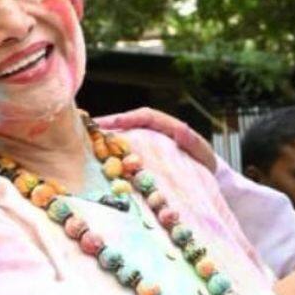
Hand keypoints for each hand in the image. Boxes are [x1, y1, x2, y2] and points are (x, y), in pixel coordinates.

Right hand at [96, 108, 216, 172]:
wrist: (208, 178)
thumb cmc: (205, 164)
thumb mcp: (203, 153)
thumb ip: (193, 142)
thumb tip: (183, 129)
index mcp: (169, 127)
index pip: (146, 116)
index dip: (128, 117)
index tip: (113, 122)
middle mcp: (156, 132)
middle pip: (130, 123)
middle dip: (110, 124)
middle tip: (88, 128)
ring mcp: (149, 143)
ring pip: (125, 136)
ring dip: (107, 137)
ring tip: (86, 140)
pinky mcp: (144, 156)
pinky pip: (126, 151)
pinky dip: (112, 152)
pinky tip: (97, 158)